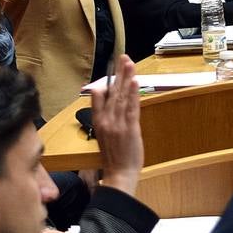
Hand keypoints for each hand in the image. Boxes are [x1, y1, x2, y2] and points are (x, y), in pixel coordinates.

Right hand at [90, 54, 144, 193]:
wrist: (119, 174)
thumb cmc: (113, 157)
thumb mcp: (103, 136)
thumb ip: (107, 119)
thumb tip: (113, 104)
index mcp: (98, 122)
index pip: (98, 97)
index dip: (106, 82)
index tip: (113, 69)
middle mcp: (106, 120)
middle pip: (112, 92)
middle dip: (118, 73)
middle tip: (123, 57)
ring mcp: (117, 124)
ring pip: (122, 96)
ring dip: (126, 78)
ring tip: (129, 63)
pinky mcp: (130, 128)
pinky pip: (131, 108)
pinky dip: (133, 94)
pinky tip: (134, 82)